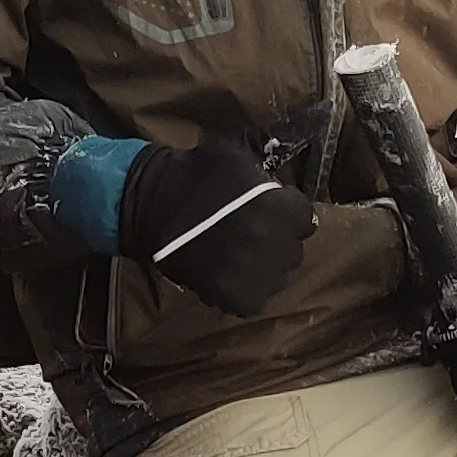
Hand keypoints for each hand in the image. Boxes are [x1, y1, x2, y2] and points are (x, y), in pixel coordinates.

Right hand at [119, 135, 317, 318]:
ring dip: (262, 268)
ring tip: (237, 256)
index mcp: (280, 208)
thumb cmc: (194, 174)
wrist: (150, 205)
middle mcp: (275, 242)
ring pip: (276, 278)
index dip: (287, 215)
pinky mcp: (237, 298)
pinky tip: (228, 276)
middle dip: (276, 241)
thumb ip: (267, 169)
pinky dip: (244, 291)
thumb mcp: (235, 156)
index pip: (305, 219)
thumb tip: (284, 175)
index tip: (270, 213)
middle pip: (293, 250)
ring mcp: (257, 274)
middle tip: (251, 233)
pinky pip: (254, 299)